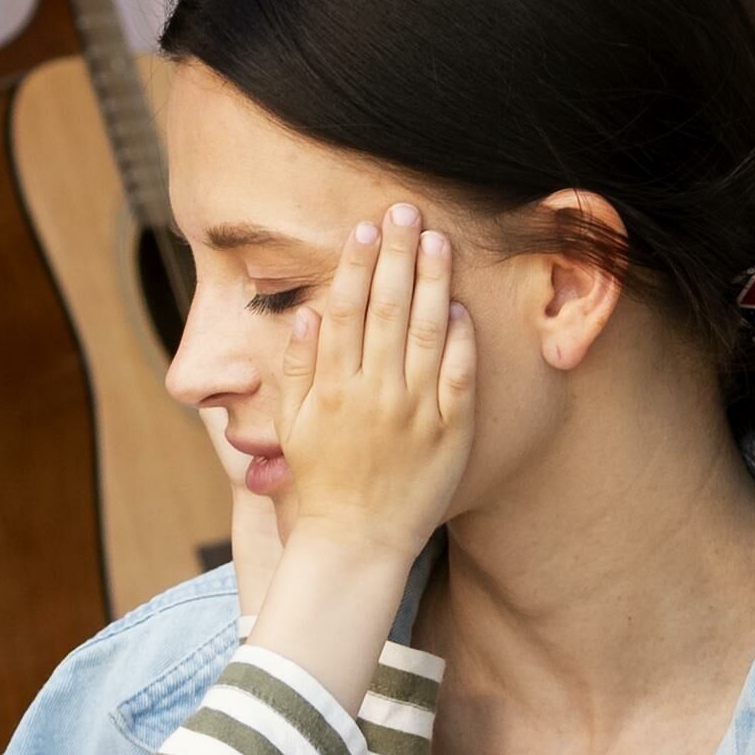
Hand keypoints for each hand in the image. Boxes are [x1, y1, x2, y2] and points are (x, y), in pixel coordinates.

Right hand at [235, 203, 481, 691]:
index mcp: (333, 388)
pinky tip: (461, 305)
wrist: (357, 543)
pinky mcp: (450, 432)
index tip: (366, 228)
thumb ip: (299, 368)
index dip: (358, 265)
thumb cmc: (322, 482)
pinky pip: (459, 376)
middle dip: (398, 254)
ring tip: (438, 241)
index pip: (348, 310)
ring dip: (433, 281)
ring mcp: (416, 411)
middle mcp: (375, 393)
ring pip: (429, 332)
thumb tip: (308, 314)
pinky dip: (460, 338)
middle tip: (407, 211)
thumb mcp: (293, 427)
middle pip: (390, 308)